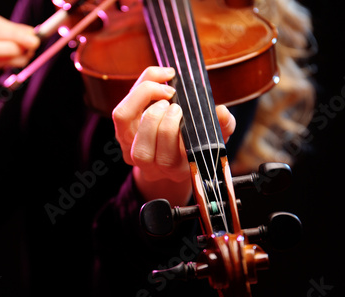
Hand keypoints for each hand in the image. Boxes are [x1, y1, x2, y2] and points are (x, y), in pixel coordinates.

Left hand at [113, 66, 235, 205]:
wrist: (172, 153)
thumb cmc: (194, 143)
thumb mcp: (213, 138)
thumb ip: (223, 126)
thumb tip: (222, 112)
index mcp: (174, 169)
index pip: (166, 159)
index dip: (170, 131)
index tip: (182, 110)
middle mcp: (149, 164)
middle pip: (143, 149)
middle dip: (157, 117)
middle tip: (174, 100)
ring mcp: (130, 148)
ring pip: (124, 120)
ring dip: (143, 97)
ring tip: (165, 90)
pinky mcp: (121, 133)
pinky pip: (121, 111)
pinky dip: (138, 89)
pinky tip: (158, 80)